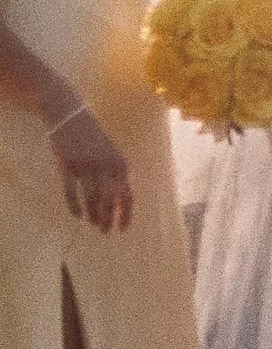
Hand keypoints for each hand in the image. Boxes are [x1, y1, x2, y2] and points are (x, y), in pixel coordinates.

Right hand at [50, 108, 132, 232]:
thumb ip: (117, 175)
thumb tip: (120, 202)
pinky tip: (77, 216)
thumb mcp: (112, 154)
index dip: (125, 215)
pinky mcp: (67, 165)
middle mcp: (106, 166)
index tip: (122, 229)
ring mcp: (86, 166)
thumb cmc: (93, 138)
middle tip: (104, 231)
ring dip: (93, 215)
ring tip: (93, 224)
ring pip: (91, 199)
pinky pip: (71, 192)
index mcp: (120, 164)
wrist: (70, 117)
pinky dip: (75, 206)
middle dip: (107, 219)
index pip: (126, 196)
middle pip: (109, 201)